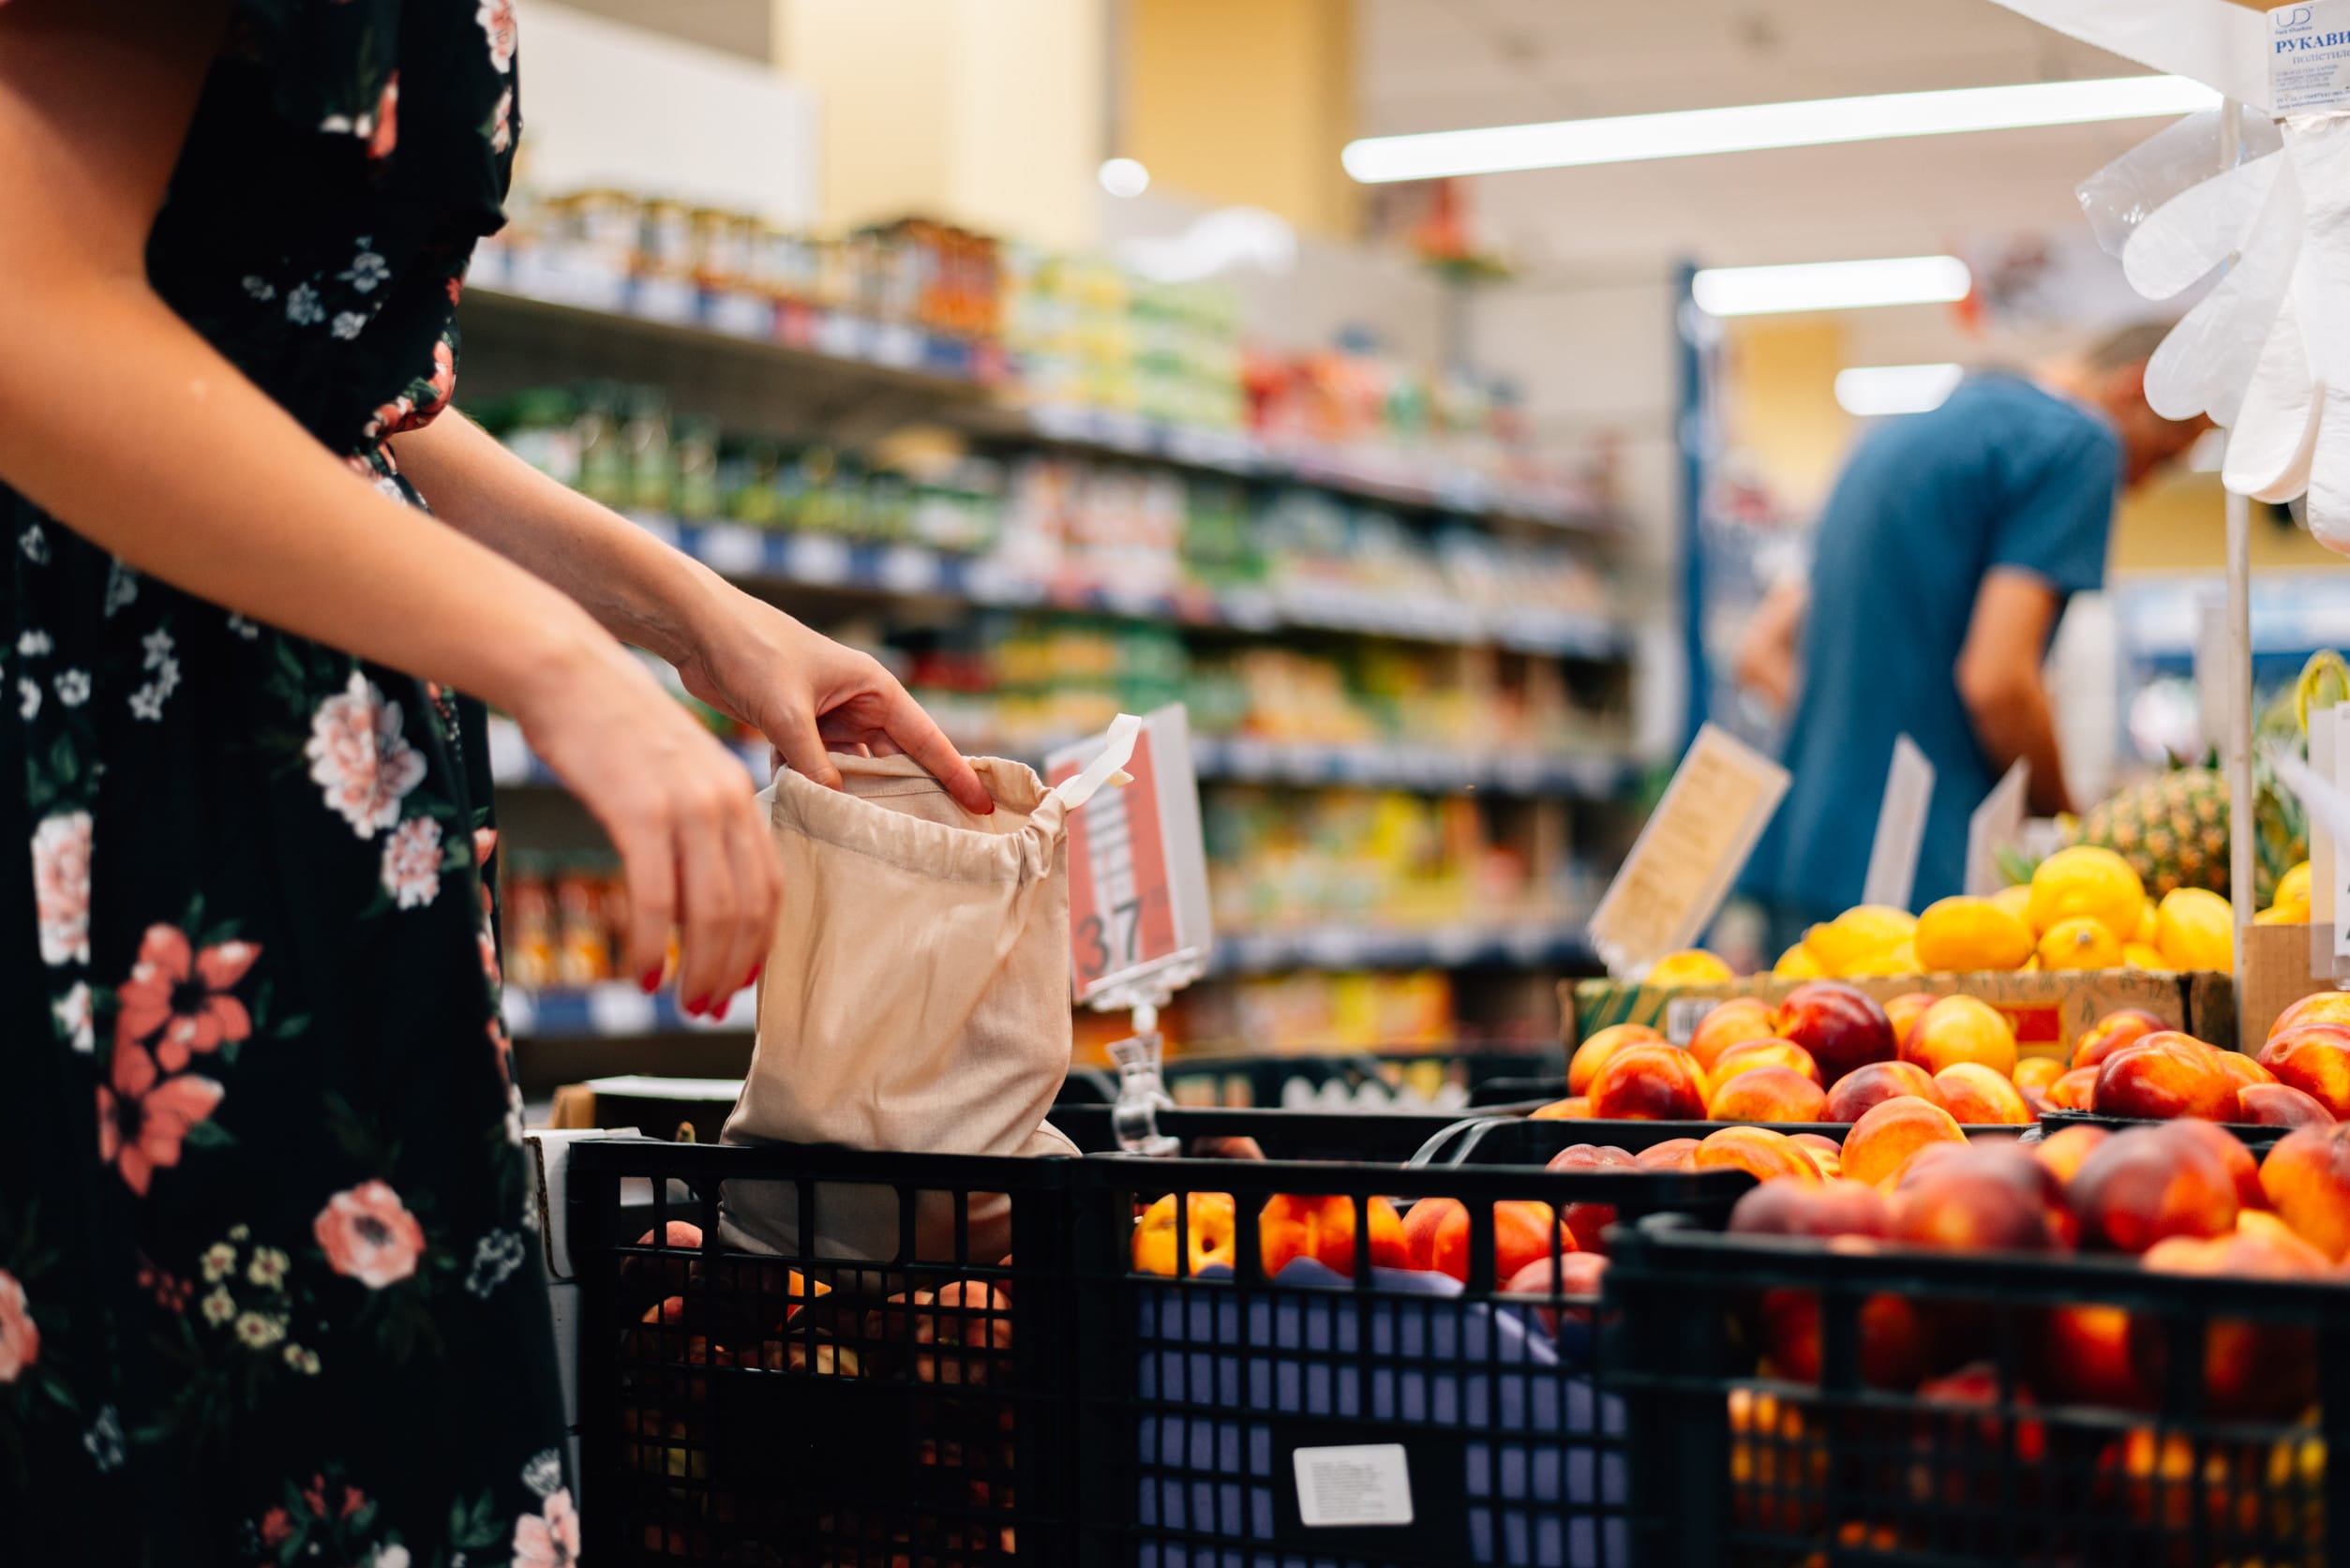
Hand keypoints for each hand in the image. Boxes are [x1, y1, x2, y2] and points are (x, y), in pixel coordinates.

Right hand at [508, 632, 777, 1017]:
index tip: (742, 979)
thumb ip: (693, 820)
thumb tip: (691, 883)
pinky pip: (656, 899)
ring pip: (710, 911)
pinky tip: (642, 974)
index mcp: (737, 791)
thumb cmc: (609, 723)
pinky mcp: (639, 813)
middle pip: (747, 907)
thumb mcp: (671, 769)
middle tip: (708, 1007)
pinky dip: (654, 946)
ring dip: (699, 968)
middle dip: (732, 968)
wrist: (564, 669)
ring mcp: (685, 806)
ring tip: (683, 1002)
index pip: (770, 883)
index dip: (760, 941)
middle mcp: (723, 800)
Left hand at [673, 589, 991, 814]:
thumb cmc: (753, 651)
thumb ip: (814, 763)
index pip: (926, 738)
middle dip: (911, 797)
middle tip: (935, 842)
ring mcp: (827, 720)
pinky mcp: (795, 732)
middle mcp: (857, 705)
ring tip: (879, 844)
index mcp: (873, 688)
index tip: (982, 807)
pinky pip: (818, 772)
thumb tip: (835, 808)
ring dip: (859, 801)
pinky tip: (819, 823)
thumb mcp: (788, 712)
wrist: (698, 631)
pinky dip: (818, 794)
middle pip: (896, 761)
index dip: (956, 774)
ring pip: (855, 772)